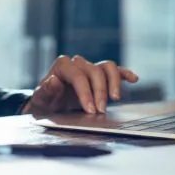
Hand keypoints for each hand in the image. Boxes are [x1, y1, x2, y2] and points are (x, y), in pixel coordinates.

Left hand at [21, 55, 138, 115]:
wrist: (49, 106)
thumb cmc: (45, 102)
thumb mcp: (41, 100)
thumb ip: (46, 91)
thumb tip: (54, 80)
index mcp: (62, 66)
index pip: (78, 75)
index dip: (85, 92)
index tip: (90, 109)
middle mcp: (78, 63)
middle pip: (94, 72)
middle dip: (99, 92)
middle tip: (100, 111)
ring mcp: (90, 68)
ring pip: (107, 67)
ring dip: (114, 82)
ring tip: (115, 98)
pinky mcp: (100, 75)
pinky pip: (115, 70)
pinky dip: (124, 74)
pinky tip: (133, 79)